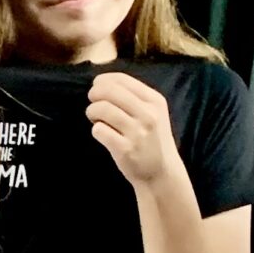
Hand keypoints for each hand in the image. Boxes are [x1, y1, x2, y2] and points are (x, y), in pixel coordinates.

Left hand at [86, 71, 183, 189]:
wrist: (161, 172)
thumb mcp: (153, 113)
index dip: (102, 81)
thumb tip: (100, 82)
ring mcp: (137, 132)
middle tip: (93, 103)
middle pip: (108, 91)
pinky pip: (98, 130)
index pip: (121, 79)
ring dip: (92, 112)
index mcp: (155, 101)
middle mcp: (148, 114)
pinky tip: (103, 134)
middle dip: (94, 95)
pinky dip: (96, 130)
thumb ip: (132, 97)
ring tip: (96, 119)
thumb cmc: (151, 139)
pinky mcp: (125, 149)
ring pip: (101, 109)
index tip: (97, 87)